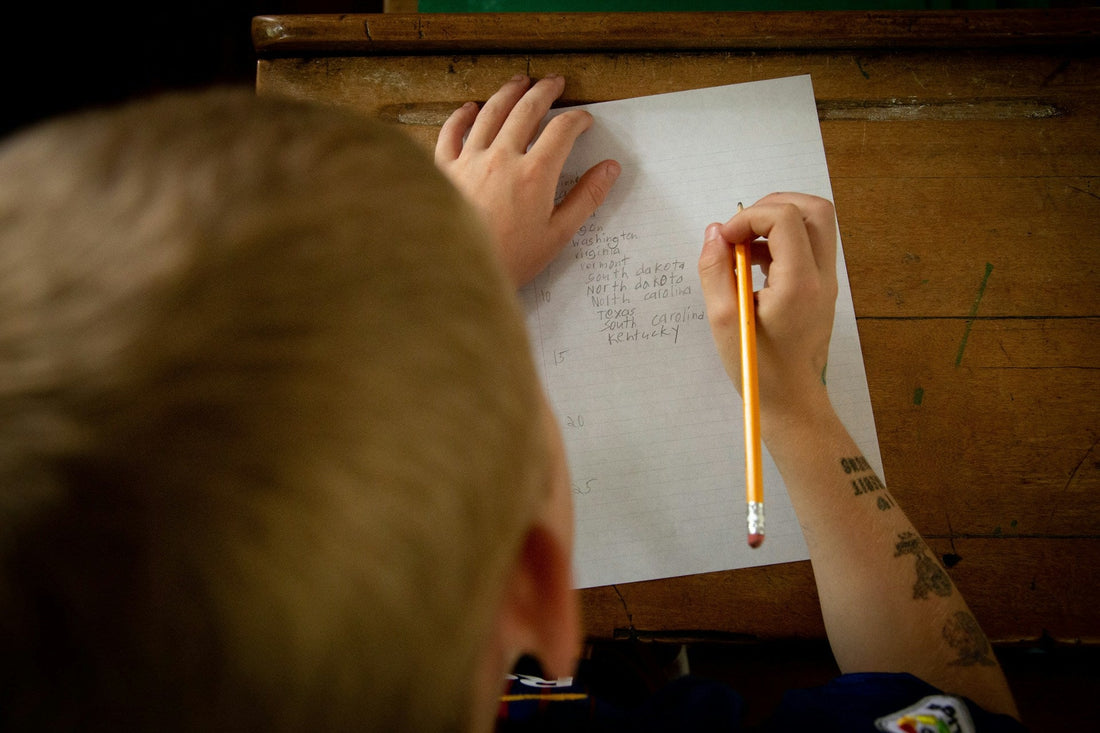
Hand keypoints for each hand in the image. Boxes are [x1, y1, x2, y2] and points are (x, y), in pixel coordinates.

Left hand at [435, 75, 620, 286]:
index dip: (577, 119)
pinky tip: (470, 108)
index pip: (562, 130)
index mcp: (534, 174)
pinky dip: (461, 115)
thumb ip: (586, 198)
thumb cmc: (510, 260)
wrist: (458, 274)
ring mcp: (470, 160)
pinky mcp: (445, 169)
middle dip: (545, 92)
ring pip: (490, 113)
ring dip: (508, 92)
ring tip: (519, 82)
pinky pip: (451, 132)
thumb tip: (610, 169)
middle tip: (555, 83)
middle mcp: (501, 158)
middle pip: (526, 110)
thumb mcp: (557, 235)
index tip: (584, 120)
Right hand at [697, 193, 838, 417]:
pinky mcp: (823, 288)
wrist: (793, 402)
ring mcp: (827, 282)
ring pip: (816, 224)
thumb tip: (715, 232)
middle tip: (741, 230)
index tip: (724, 240)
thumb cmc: (757, 369)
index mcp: (799, 283)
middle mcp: (822, 276)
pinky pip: (809, 246)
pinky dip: (782, 241)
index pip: (784, 218)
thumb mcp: (724, 320)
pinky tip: (753, 266)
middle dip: (772, 206)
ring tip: (744, 251)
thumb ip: (715, 271)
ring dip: (778, 223)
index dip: (749, 217)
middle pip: (814, 209)